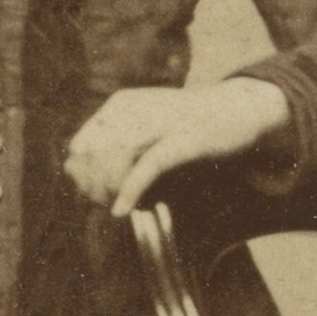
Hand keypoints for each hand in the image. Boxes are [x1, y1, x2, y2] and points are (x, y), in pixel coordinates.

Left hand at [64, 79, 291, 219]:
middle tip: (102, 205)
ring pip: (113, 160)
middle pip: (92, 155)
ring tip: (114, 206)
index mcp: (120, 105)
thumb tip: (81, 173)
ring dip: (108, 190)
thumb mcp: (145, 127)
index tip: (90, 196)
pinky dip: (129, 192)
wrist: (236, 109)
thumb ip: (115, 145)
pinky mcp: (181, 139)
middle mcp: (134, 109)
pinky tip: (122, 210)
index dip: (80, 176)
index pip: (80, 145)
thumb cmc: (187, 125)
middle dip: (91, 186)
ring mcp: (159, 122)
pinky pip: (145, 168)